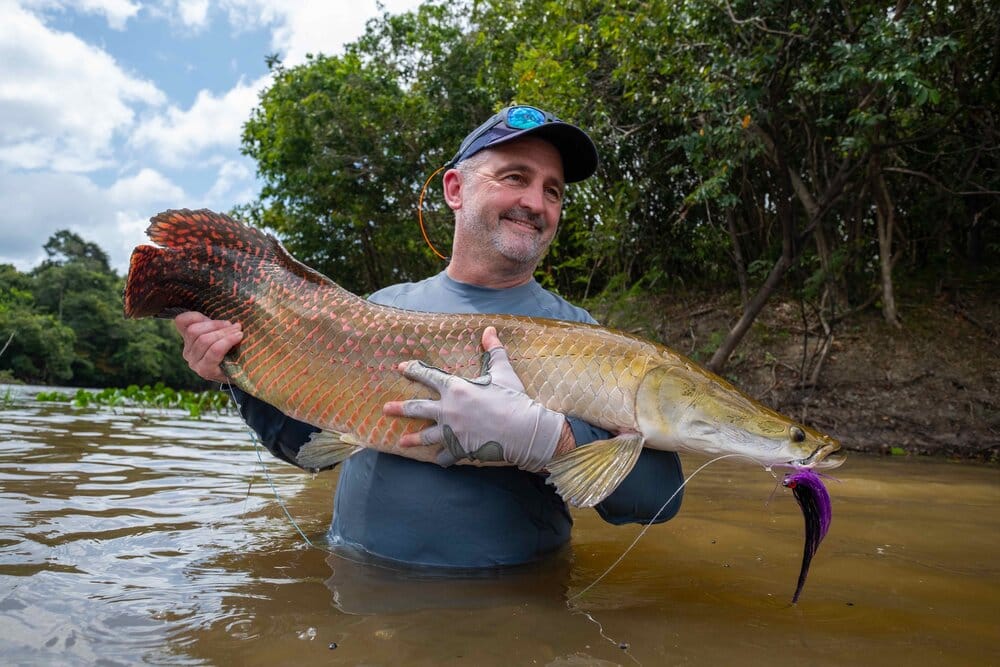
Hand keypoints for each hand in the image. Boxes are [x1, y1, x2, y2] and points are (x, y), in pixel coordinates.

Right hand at [174, 311, 242, 383]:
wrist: (242, 374)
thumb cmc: (232, 350)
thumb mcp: (222, 334)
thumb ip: (217, 324)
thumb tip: (226, 310)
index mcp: (188, 339)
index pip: (181, 321)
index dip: (195, 315)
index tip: (213, 317)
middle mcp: (187, 352)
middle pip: (195, 331)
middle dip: (216, 325)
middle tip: (234, 325)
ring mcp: (194, 363)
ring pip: (204, 340)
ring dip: (225, 332)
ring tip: (239, 330)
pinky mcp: (205, 371)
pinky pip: (214, 351)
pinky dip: (227, 341)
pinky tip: (238, 337)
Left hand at [384, 327, 565, 470]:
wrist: (523, 429)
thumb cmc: (513, 398)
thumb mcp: (503, 371)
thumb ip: (494, 350)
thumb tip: (489, 330)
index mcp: (456, 388)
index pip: (428, 376)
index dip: (413, 370)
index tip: (401, 368)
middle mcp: (448, 409)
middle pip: (417, 408)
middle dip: (399, 408)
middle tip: (385, 409)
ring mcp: (452, 431)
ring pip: (425, 436)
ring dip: (412, 440)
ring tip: (401, 442)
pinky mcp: (460, 449)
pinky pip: (446, 456)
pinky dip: (442, 458)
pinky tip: (437, 461)